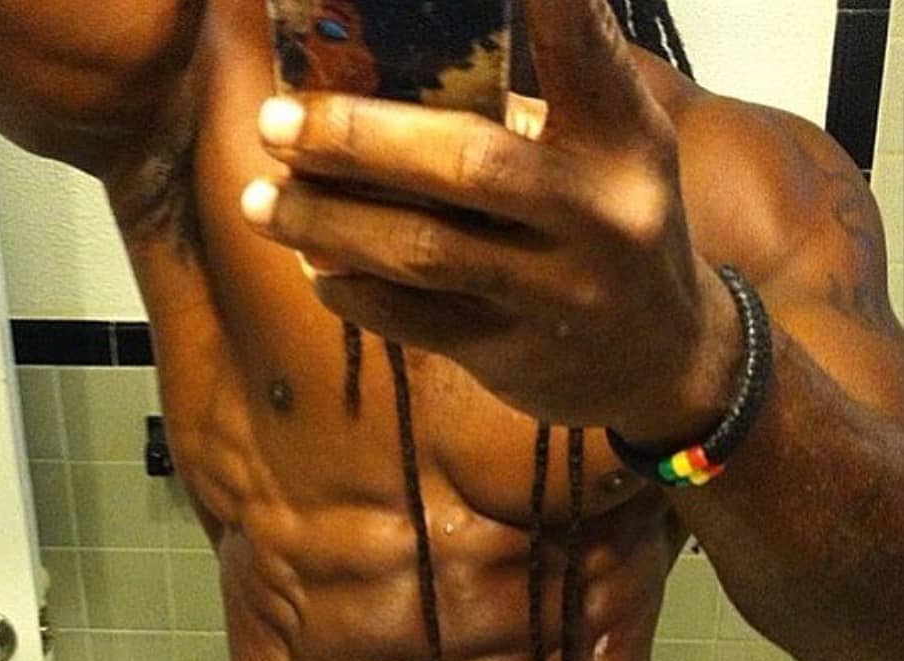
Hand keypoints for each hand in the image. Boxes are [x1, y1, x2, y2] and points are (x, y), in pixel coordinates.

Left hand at [241, 0, 740, 439]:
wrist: (661, 362)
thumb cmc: (615, 233)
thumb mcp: (611, 156)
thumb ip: (538, 107)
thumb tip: (391, 66)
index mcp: (623, 140)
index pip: (581, 49)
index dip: (540, 4)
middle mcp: (596, 212)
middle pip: (466, 164)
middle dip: (357, 138)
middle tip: (276, 122)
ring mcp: (555, 291)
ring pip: (425, 251)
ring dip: (329, 223)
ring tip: (261, 202)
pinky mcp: (513, 353)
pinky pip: (415, 322)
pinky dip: (353, 292)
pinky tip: (313, 267)